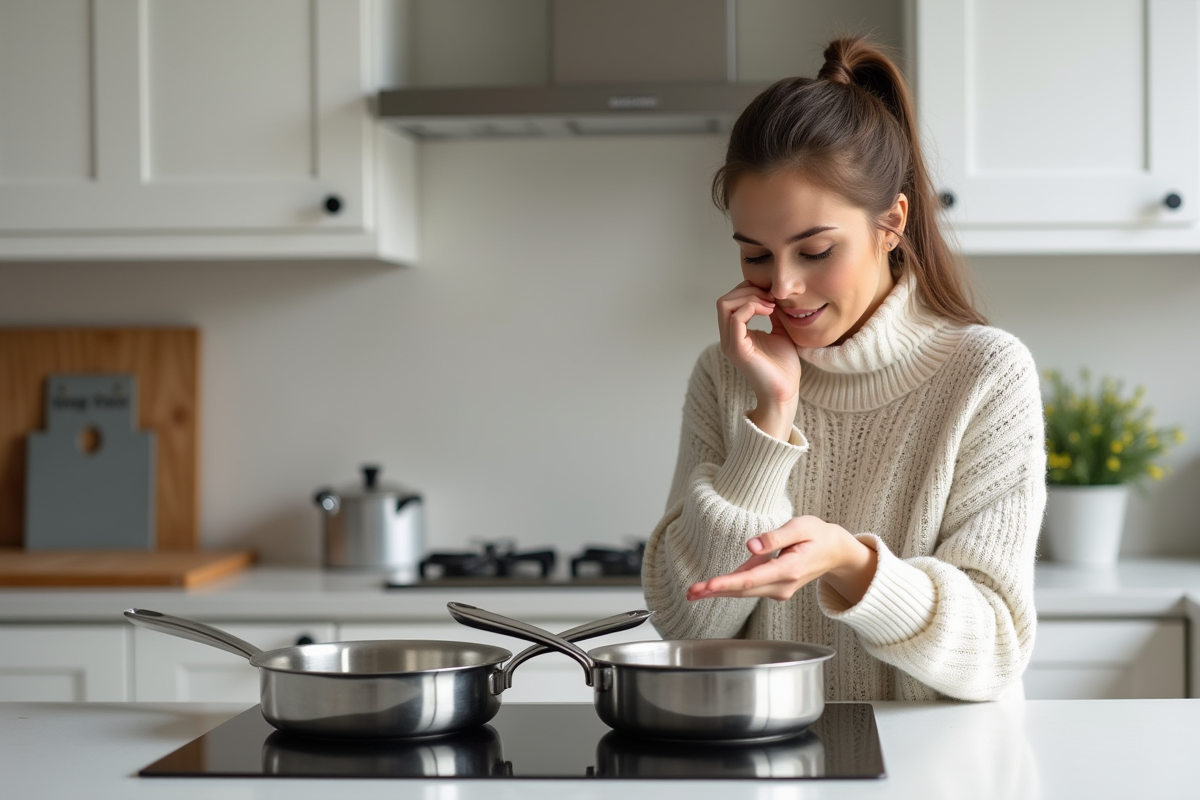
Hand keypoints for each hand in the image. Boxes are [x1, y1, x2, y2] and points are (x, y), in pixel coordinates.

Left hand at [686, 516, 877, 604]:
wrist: (835, 552)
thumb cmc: (817, 535)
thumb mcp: (800, 527)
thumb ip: (775, 537)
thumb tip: (750, 545)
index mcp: (790, 569)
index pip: (753, 579)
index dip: (728, 583)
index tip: (708, 586)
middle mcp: (783, 585)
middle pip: (743, 590)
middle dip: (714, 592)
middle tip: (689, 592)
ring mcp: (780, 590)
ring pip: (744, 591)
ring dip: (718, 591)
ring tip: (693, 592)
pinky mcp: (775, 588)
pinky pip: (750, 587)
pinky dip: (731, 585)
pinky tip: (713, 585)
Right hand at [716, 281, 801, 439]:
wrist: (785, 391)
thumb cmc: (783, 366)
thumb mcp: (780, 331)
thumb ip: (773, 314)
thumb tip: (773, 295)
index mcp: (735, 334)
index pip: (729, 301)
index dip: (748, 290)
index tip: (770, 294)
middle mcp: (728, 337)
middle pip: (724, 300)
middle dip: (748, 290)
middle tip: (770, 296)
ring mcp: (730, 343)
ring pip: (725, 305)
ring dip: (750, 297)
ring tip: (770, 304)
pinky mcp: (737, 349)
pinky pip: (736, 318)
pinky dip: (752, 307)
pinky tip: (769, 311)